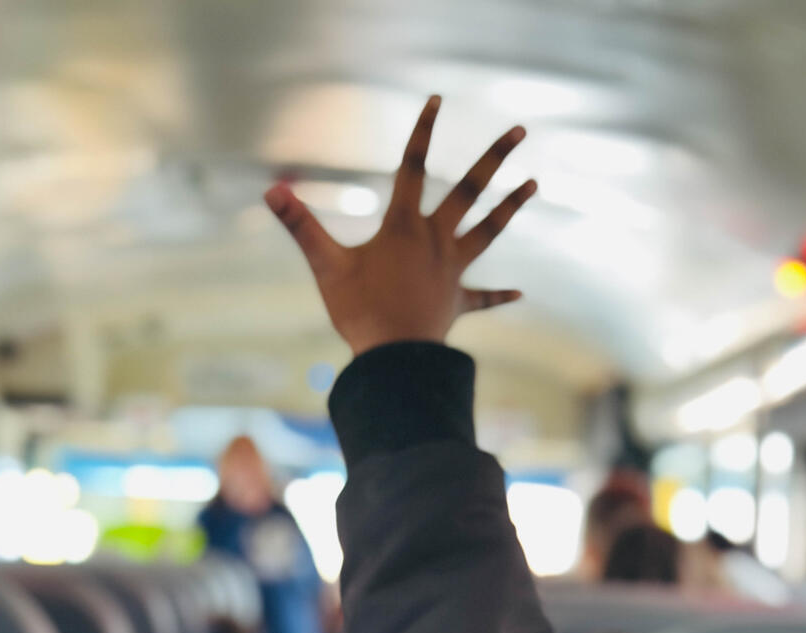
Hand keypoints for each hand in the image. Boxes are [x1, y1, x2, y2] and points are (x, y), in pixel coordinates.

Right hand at [264, 95, 535, 354]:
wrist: (394, 360)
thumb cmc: (360, 313)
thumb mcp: (326, 267)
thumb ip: (301, 227)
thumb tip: (271, 191)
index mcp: (404, 227)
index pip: (412, 168)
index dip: (422, 132)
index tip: (436, 100)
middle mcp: (435, 241)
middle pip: (468, 192)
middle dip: (494, 159)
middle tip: (519, 131)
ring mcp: (451, 270)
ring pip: (487, 231)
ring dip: (511, 206)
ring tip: (534, 183)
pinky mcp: (456, 302)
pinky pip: (482, 298)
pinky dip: (499, 296)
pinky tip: (519, 294)